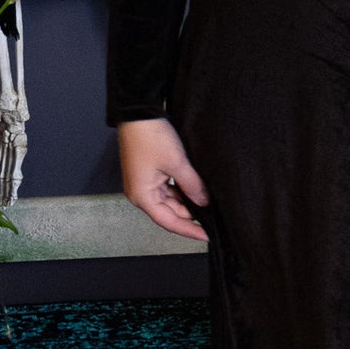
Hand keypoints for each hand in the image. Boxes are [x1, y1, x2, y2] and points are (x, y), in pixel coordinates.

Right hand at [117, 116, 210, 241]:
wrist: (138, 112)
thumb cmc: (150, 136)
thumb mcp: (177, 163)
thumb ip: (192, 186)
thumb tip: (204, 202)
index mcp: (142, 196)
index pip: (169, 221)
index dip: (189, 230)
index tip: (206, 235)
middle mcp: (140, 194)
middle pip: (168, 212)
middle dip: (189, 215)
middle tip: (212, 217)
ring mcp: (144, 184)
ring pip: (169, 201)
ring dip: (186, 202)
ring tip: (206, 203)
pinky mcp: (148, 174)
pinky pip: (167, 189)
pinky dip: (181, 191)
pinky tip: (195, 190)